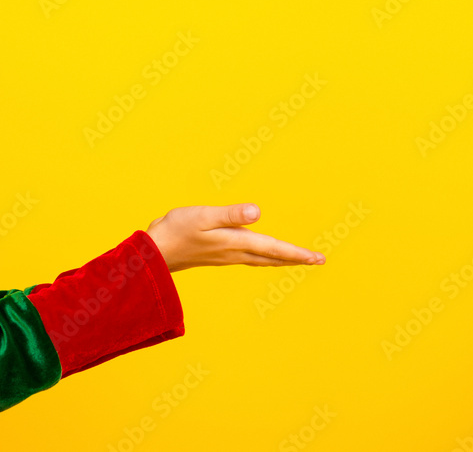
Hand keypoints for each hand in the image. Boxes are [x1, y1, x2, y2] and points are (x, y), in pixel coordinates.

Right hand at [145, 203, 324, 271]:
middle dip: (295, 259)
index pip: (273, 248)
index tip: (318, 258)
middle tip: (316, 260)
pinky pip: (248, 258)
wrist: (154, 253)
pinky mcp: (216, 255)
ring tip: (294, 259)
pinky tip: (259, 254)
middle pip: (272, 258)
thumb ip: (230, 214)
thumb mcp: (203, 216)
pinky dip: (263, 257)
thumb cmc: (175, 231)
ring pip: (261, 260)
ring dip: (280, 259)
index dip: (297, 252)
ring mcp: (225, 256)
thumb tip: (257, 212)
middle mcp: (234, 252)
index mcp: (235, 242)